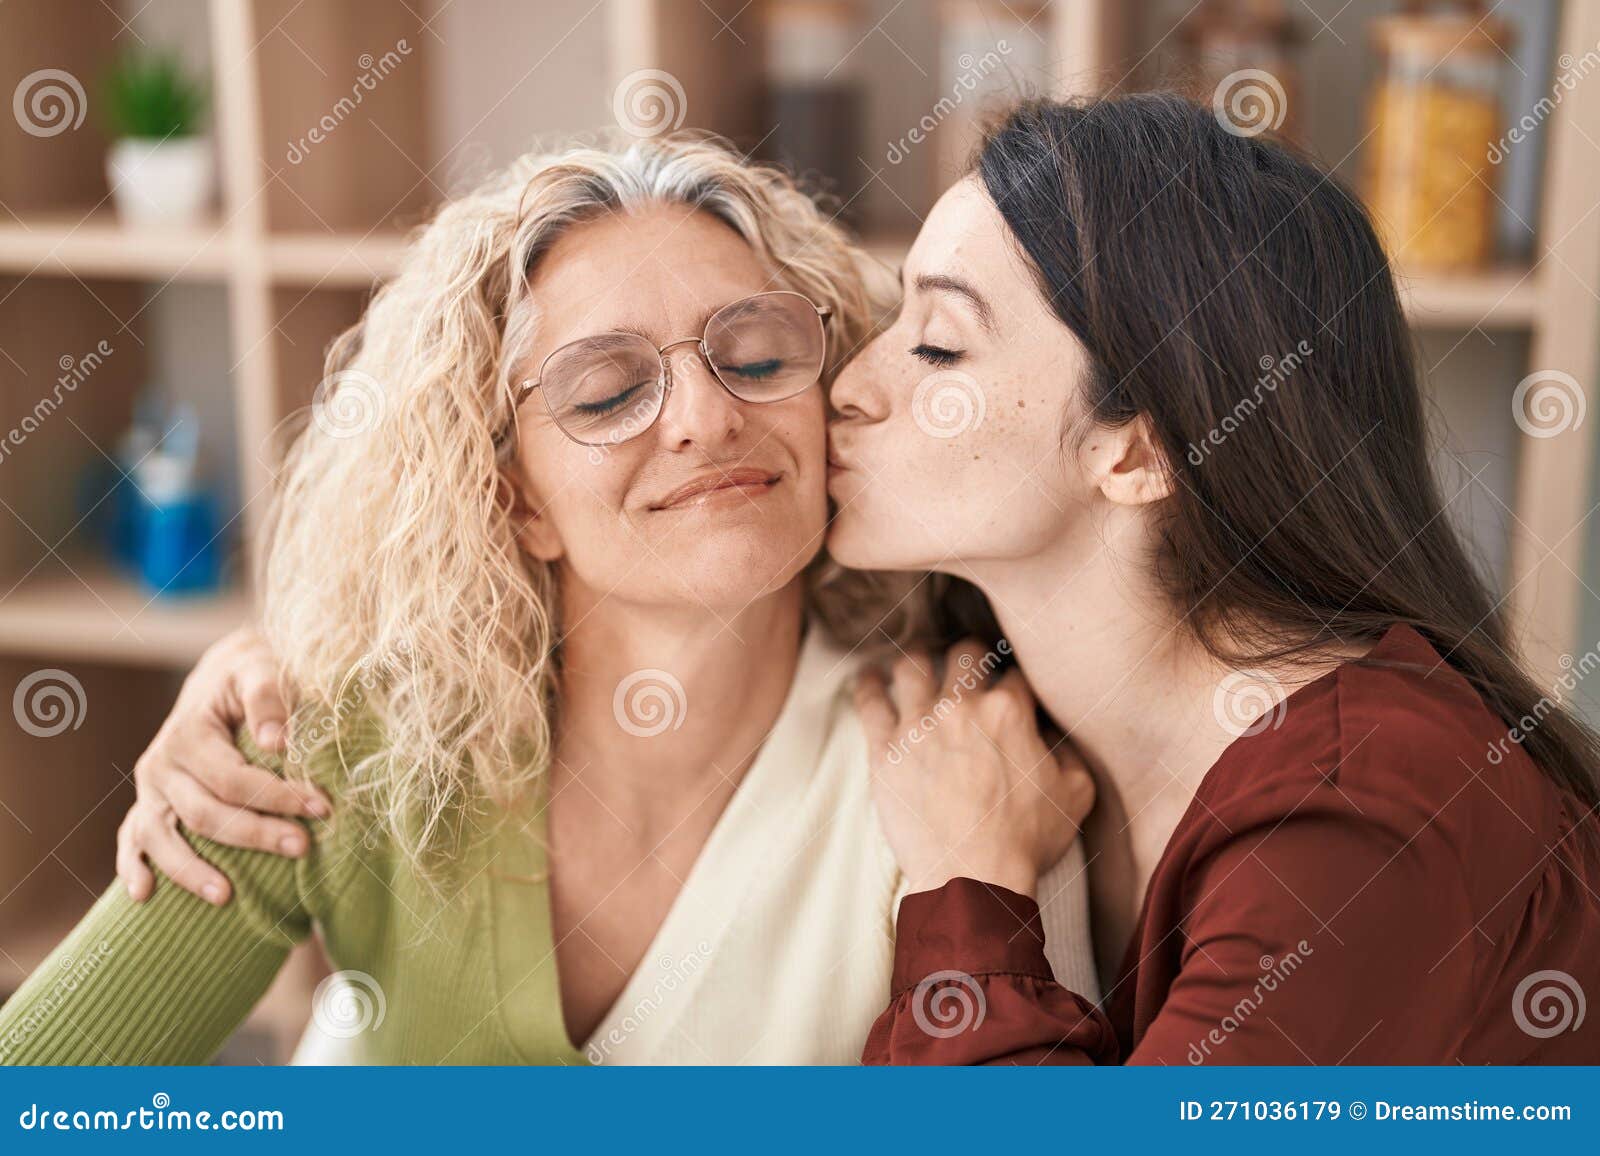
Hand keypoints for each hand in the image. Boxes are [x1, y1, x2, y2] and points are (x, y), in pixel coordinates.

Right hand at [117, 626, 325, 904]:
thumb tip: (275, 743)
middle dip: (254, 834)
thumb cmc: (250, 675)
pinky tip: (143, 895)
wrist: (223, 674)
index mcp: (189, 733)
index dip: (277, 796)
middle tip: (302, 847)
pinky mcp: (147, 803)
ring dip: (191, 870)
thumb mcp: (261, 671)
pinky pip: (131, 839)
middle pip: (204, 813)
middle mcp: (162, 763)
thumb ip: (269, 699)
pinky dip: (132, 866)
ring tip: (227, 897)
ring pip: (163, 836)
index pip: (234, 778)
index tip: (321, 808)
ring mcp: (150, 788)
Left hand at [855, 640, 1094, 898]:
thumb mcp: (1076, 793)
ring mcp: (918, 725)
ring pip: (912, 665)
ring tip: (918, 662)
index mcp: (1009, 711)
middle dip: (970, 654)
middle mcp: (961, 706)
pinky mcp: (885, 749)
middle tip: (968, 662)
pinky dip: (869, 683)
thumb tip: (1054, 731)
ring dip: (919, 660)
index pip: (1014, 672)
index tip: (1010, 685)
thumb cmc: (1025, 841)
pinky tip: (871, 677)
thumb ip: (1071, 750)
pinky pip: (870, 701)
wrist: (973, 877)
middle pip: (964, 653)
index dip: (1015, 676)